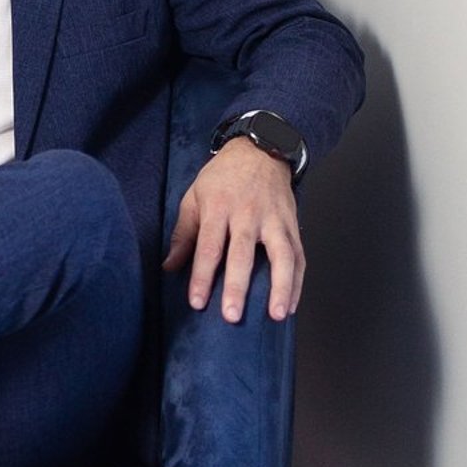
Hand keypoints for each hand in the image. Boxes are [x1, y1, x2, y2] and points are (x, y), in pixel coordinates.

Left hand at [162, 138, 304, 323]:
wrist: (260, 151)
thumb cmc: (222, 177)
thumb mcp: (194, 197)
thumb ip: (184, 234)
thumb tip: (168, 267)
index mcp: (219, 207)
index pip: (209, 247)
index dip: (202, 276)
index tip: (197, 302)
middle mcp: (248, 214)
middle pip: (243, 254)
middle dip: (238, 287)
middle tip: (232, 315)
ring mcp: (274, 220)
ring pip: (281, 256)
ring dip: (280, 287)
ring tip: (276, 315)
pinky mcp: (291, 225)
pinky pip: (298, 256)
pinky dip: (297, 282)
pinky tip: (291, 305)